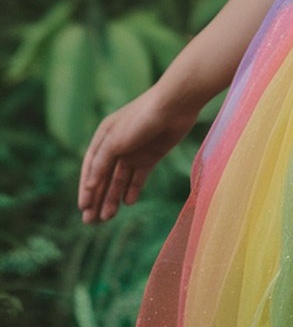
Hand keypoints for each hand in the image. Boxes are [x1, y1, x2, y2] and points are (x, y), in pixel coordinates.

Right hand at [78, 86, 200, 223]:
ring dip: (113, 198)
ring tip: (108, 217)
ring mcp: (135, 151)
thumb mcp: (115, 140)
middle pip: (104, 177)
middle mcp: (117, 145)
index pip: (90, 167)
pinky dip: (133, 190)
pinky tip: (128, 202)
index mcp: (104, 137)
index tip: (83, 208)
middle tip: (91, 222)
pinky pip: (139, 177)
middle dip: (97, 198)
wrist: (174, 105)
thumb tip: (89, 186)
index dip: (86, 189)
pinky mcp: (152, 155)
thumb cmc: (141, 118)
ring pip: (120, 180)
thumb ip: (101, 163)